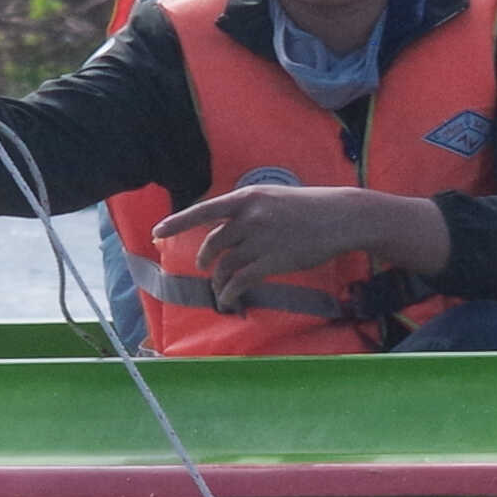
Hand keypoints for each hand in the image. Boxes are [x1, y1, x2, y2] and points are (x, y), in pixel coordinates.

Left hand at [170, 183, 438, 295]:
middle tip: (204, 267)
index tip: (157, 232)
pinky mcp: (272, 261)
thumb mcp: (274, 198)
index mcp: (248, 197)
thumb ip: (249, 210)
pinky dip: (230, 291)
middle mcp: (250, 216)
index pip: (204, 210)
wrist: (340, 217)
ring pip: (225, 264)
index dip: (177, 222)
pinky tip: (229, 298)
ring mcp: (260, 239)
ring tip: (219, 289)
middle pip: (213, 242)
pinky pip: (240, 280)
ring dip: (218, 280)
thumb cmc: (309, 207)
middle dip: (205, 259)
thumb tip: (226, 226)